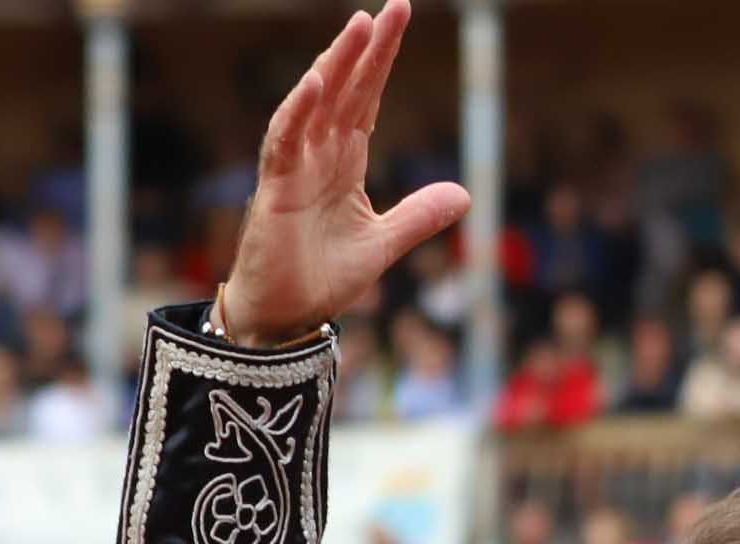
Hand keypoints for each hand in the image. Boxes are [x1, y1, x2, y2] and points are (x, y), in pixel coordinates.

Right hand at [221, 0, 469, 348]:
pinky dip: (299, 112)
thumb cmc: (320, 276)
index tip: (399, 18)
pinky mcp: (276, 188)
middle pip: (346, 89)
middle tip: (392, 8)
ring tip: (358, 27)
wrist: (285, 316)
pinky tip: (317, 83)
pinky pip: (285, 140)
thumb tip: (464, 193)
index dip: (382, 61)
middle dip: (367, 49)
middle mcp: (319, 154)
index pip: (367, 99)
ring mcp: (294, 167)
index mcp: (345, 161)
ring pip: (316, 103)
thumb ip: (418, 216)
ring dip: (335, 64)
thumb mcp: (384, 244)